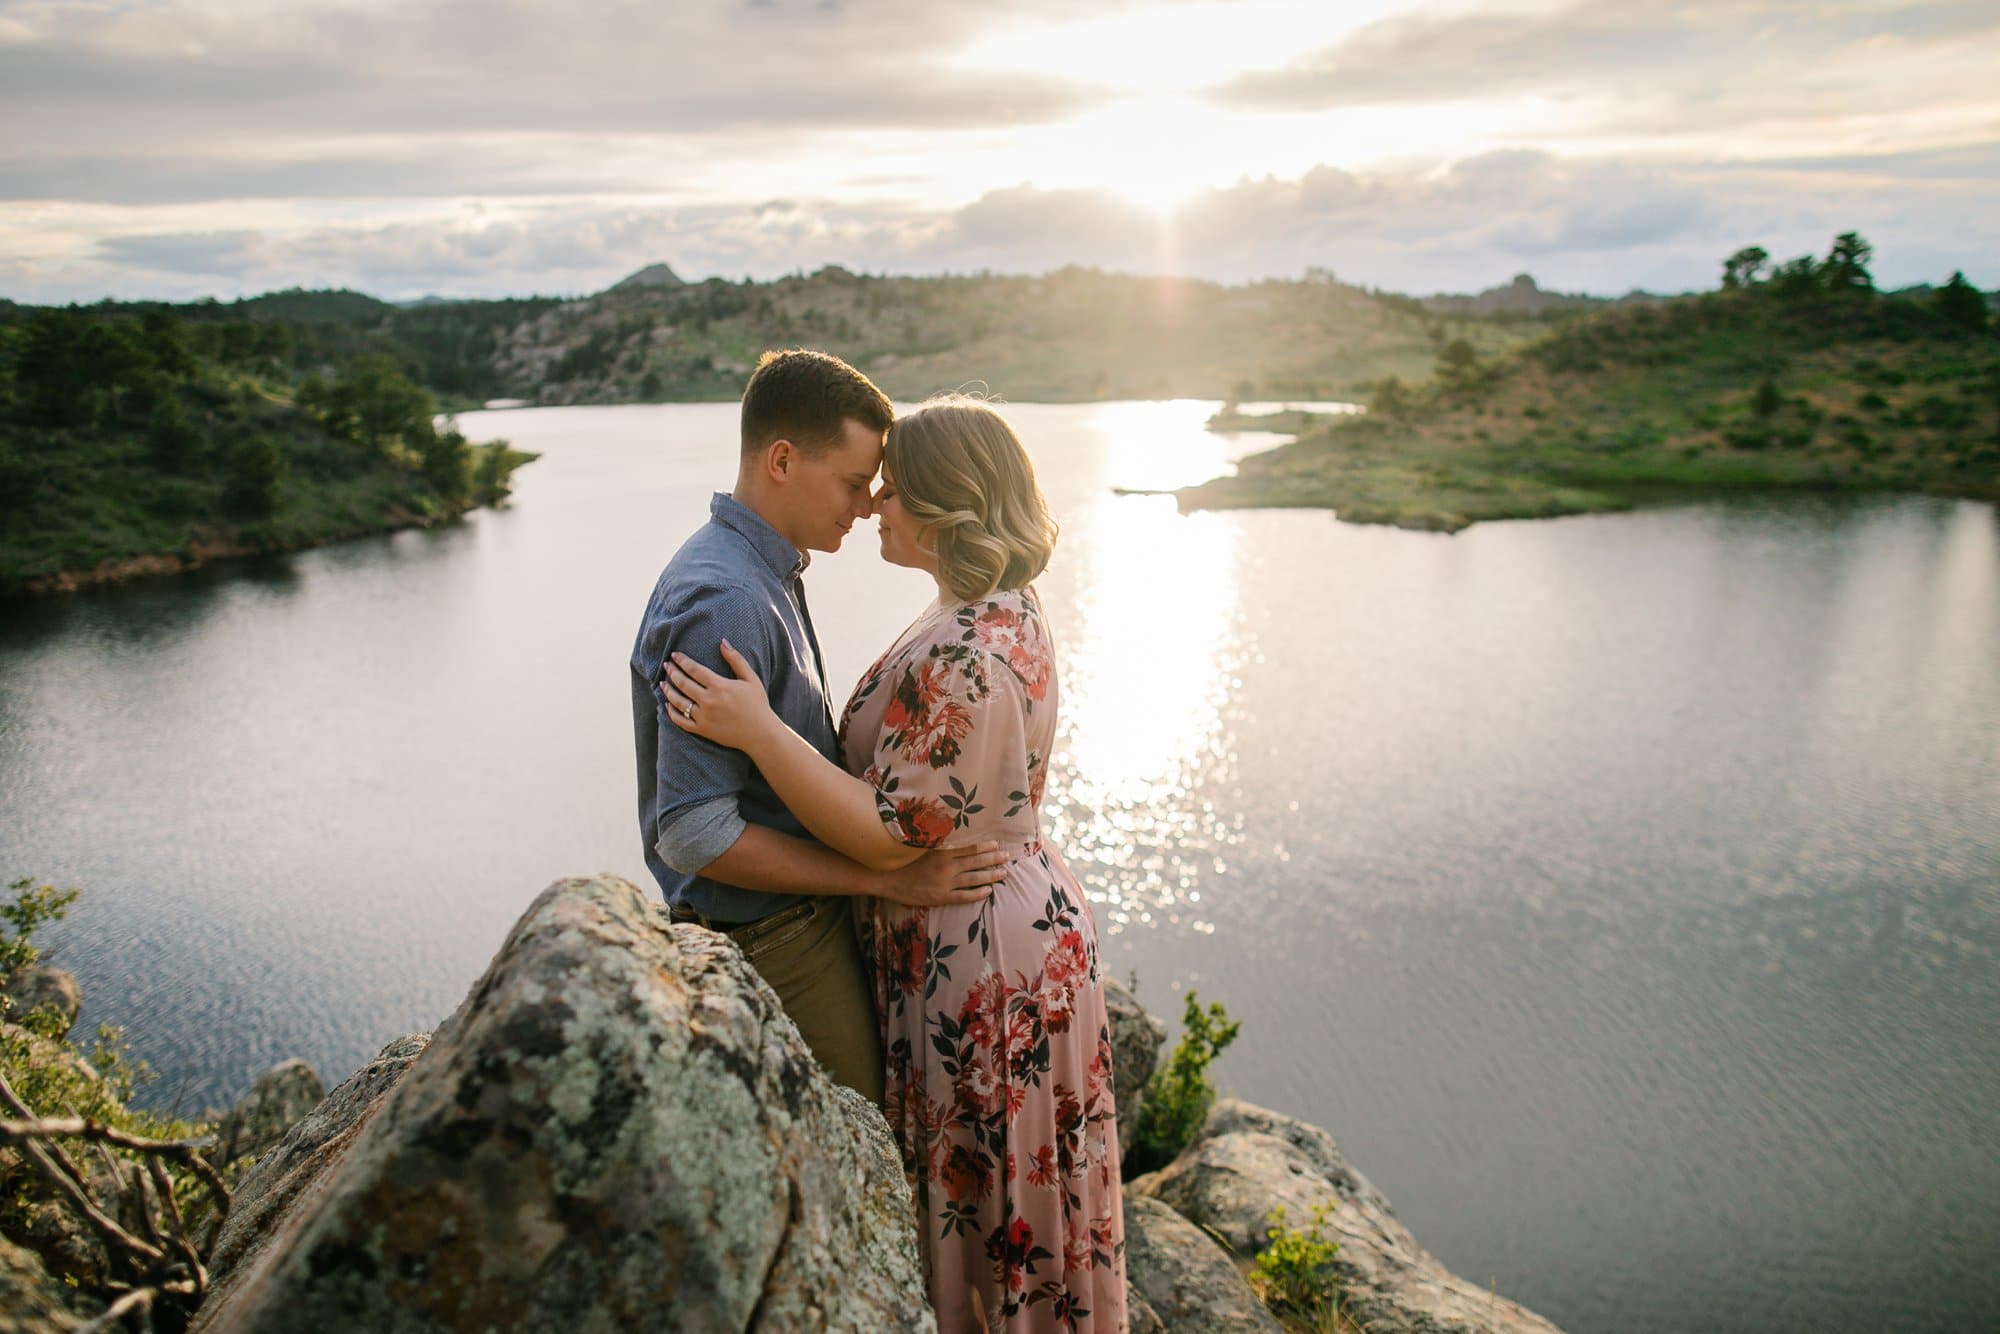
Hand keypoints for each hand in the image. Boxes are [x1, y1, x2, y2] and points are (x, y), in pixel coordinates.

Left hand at [662, 640, 777, 751]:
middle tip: (666, 666)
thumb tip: (723, 642)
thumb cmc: (757, 704)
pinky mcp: (702, 730)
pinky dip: (672, 713)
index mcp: (719, 686)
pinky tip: (668, 705)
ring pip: (678, 702)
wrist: (760, 733)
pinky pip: (681, 721)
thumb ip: (736, 659)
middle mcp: (709, 701)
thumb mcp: (751, 678)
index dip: (682, 661)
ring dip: (668, 691)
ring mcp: (704, 717)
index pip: (694, 669)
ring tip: (663, 683)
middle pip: (683, 683)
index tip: (674, 655)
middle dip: (672, 672)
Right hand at [877, 841, 1009, 908]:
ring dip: (991, 875)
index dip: (985, 846)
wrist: (888, 879)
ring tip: (1004, 873)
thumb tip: (952, 834)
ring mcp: (945, 883)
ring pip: (974, 878)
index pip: (970, 848)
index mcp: (942, 852)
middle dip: (994, 859)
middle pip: (976, 862)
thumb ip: (937, 842)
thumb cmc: (904, 860)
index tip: (997, 844)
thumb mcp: (921, 846)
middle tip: (1008, 857)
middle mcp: (947, 866)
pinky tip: (988, 891)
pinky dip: (978, 894)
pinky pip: (964, 896)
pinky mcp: (941, 897)